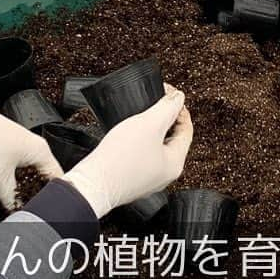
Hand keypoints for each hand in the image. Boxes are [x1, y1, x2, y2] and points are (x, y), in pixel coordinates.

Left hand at [0, 90, 61, 209]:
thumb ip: (11, 201)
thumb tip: (18, 213)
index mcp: (41, 152)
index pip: (59, 180)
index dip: (55, 199)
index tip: (50, 212)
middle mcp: (36, 149)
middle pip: (45, 179)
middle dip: (39, 196)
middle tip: (32, 212)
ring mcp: (23, 148)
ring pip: (32, 175)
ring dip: (26, 189)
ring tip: (20, 205)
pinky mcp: (10, 150)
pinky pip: (20, 170)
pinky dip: (17, 182)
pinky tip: (9, 192)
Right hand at [62, 85, 192, 217]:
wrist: (92, 183)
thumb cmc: (118, 161)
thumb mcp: (149, 124)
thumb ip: (167, 107)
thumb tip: (178, 97)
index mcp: (175, 164)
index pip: (187, 129)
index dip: (179, 107)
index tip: (169, 95)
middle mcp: (163, 174)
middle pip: (173, 138)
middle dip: (167, 117)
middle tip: (156, 103)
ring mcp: (147, 178)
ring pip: (157, 146)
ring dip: (152, 128)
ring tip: (142, 116)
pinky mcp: (131, 178)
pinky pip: (142, 154)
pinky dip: (139, 140)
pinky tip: (128, 134)